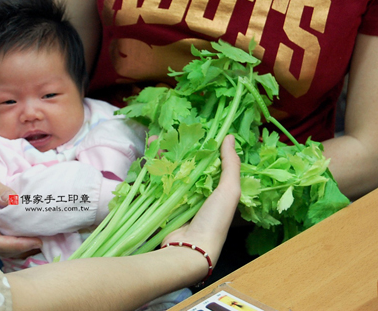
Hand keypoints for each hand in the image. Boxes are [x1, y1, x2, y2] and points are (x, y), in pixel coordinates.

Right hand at [162, 134, 240, 266]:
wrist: (190, 250)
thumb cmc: (214, 221)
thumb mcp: (229, 191)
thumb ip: (230, 165)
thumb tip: (230, 137)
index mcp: (214, 187)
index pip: (208, 160)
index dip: (201, 143)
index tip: (193, 127)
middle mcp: (196, 190)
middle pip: (186, 162)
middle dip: (177, 146)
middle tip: (169, 131)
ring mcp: (177, 196)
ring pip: (169, 168)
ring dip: (161, 154)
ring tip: (154, 139)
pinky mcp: (161, 202)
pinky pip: (155, 181)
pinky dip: (150, 168)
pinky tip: (146, 156)